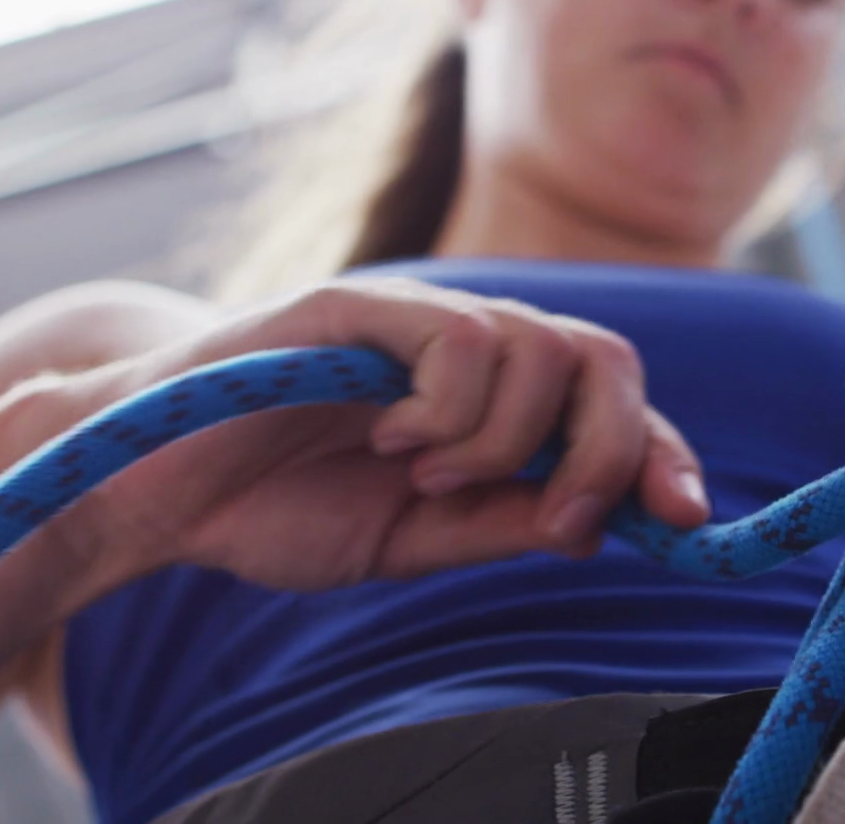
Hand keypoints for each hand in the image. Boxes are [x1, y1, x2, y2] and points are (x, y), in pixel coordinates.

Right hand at [62, 276, 708, 589]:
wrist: (155, 490)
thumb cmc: (277, 505)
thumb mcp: (414, 540)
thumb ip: (502, 523)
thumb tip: (599, 525)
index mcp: (496, 404)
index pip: (613, 407)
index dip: (661, 456)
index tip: (689, 518)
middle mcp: (472, 348)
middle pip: (606, 359)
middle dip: (611, 447)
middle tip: (559, 515)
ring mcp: (418, 317)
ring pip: (542, 348)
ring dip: (503, 439)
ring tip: (423, 474)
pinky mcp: (359, 303)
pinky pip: (460, 336)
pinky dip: (450, 408)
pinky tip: (392, 439)